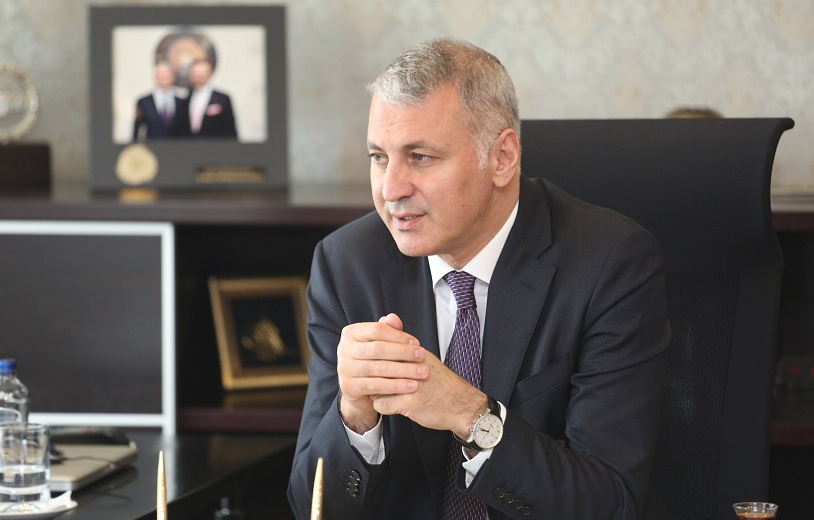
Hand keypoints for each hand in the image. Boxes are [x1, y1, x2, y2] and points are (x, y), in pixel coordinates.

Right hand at [337, 313, 427, 432]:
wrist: (361, 389)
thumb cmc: (375, 360)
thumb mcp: (382, 343)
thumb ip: (389, 330)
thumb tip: (393, 318)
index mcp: (351, 333)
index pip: (376, 330)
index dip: (398, 336)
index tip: (417, 343)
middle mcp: (343, 349)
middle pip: (377, 348)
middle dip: (403, 352)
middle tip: (423, 356)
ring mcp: (344, 368)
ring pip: (378, 368)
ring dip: (403, 370)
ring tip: (422, 372)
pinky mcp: (348, 387)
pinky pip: (376, 385)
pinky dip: (396, 386)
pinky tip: (412, 386)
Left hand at [372, 349, 486, 438]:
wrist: (461, 404)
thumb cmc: (440, 382)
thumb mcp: (422, 355)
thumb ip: (402, 338)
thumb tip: (388, 317)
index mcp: (412, 352)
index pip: (380, 348)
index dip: (374, 359)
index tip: (373, 364)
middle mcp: (410, 365)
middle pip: (375, 367)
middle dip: (373, 375)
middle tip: (375, 381)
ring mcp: (409, 383)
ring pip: (374, 386)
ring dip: (378, 391)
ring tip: (386, 393)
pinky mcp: (408, 402)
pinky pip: (380, 404)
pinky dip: (385, 407)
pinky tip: (394, 405)